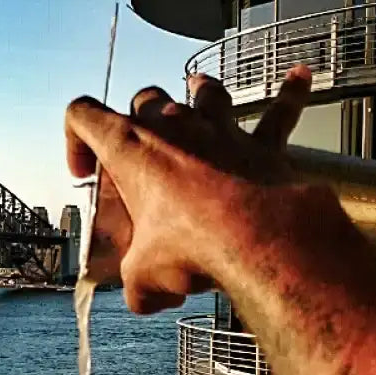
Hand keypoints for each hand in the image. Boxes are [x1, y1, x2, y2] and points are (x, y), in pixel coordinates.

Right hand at [66, 65, 328, 313]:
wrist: (261, 241)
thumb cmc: (194, 247)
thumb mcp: (144, 277)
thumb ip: (137, 283)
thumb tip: (144, 299)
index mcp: (130, 149)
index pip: (82, 115)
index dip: (75, 138)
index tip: (85, 171)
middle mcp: (173, 127)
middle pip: (144, 98)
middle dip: (138, 118)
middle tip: (141, 153)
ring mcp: (220, 130)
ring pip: (204, 91)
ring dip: (198, 92)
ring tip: (196, 91)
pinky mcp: (262, 146)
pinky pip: (280, 111)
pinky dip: (290, 93)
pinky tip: (300, 75)